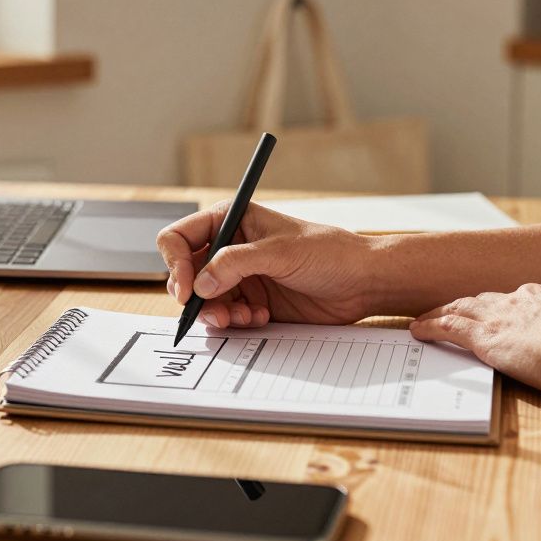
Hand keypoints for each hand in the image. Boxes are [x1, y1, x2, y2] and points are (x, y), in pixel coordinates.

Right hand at [156, 201, 382, 327]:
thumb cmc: (329, 252)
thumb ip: (235, 264)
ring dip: (217, 312)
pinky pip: (225, 316)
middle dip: (195, 295)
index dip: (177, 263)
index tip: (188, 288)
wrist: (362, 282)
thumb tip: (200, 283)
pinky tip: (259, 316)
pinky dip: (235, 321)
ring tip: (243, 316)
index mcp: (232, 219)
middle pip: (187, 274)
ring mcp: (240, 276)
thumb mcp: (279, 252)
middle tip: (214, 310)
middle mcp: (230, 247)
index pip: (180, 237)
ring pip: (203, 300)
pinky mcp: (252, 301)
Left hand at [409, 278, 540, 396]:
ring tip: (427, 318)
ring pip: (465, 308)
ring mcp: (506, 313)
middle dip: (473, 305)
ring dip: (444, 312)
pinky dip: (432, 327)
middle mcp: (530, 296)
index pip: (530, 297)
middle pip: (492, 298)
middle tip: (456, 308)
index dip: (514, 305)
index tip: (506, 310)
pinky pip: (450, 327)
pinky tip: (419, 330)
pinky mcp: (487, 335)